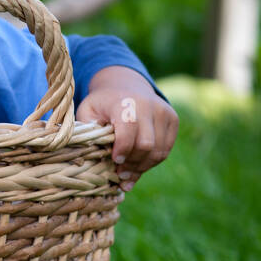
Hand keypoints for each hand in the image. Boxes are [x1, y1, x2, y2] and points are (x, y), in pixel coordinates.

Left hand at [75, 65, 178, 190]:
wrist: (126, 85)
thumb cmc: (103, 104)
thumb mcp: (88, 112)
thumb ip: (89, 132)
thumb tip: (94, 156)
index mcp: (125, 102)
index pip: (129, 130)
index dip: (123, 150)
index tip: (115, 161)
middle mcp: (148, 105)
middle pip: (146, 145)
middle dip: (132, 164)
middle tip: (120, 173)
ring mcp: (164, 112)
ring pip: (158, 151)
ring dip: (142, 167)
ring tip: (127, 174)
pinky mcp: (173, 120)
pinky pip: (165, 150)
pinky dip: (152, 163)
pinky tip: (138, 168)